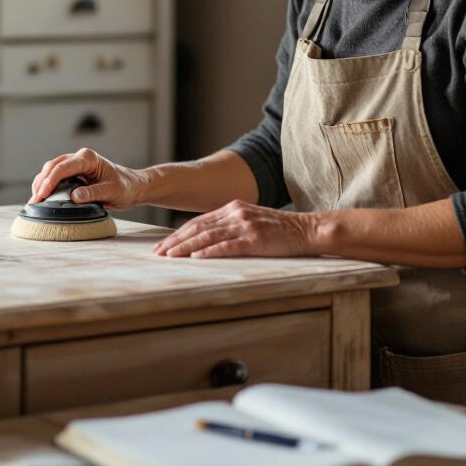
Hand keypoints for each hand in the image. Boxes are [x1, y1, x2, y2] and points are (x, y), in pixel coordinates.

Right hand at [28, 148, 148, 209]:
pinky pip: (56, 177)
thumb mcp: (112, 191)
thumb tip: (74, 197)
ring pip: (51, 170)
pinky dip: (47, 186)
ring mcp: (75, 165)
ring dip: (41, 184)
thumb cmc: (125, 186)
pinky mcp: (74, 174)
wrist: (133, 187)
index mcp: (88, 158)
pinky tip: (43, 197)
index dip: (49, 181)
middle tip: (34, 201)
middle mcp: (79, 158)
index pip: (62, 167)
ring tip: (35, 201)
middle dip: (41, 183)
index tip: (41, 195)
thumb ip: (93, 193)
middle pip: (52, 166)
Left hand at [153, 201, 318, 258]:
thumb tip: (205, 241)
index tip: (163, 245)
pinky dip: (210, 252)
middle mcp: (236, 213)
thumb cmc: (280, 230)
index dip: (178, 234)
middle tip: (158, 253)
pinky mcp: (255, 239)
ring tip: (170, 256)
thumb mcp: (251, 222)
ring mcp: (245, 225)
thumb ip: (230, 226)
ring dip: (186, 248)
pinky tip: (197, 258)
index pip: (198, 222)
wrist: (307, 230)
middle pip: (198, 228)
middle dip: (175, 241)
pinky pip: (228, 246)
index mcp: (232, 208)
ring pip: (208, 237)